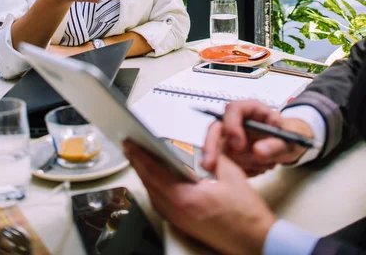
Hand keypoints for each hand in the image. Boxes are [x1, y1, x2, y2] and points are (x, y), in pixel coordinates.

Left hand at [124, 141, 275, 254]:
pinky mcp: (184, 225)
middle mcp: (177, 211)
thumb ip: (210, 155)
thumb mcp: (229, 173)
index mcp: (185, 198)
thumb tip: (197, 144)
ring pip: (153, 194)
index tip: (130, 143)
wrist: (256, 240)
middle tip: (129, 147)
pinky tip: (156, 180)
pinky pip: (161, 204)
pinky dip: (155, 188)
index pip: (154, 171)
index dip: (140, 155)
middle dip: (138, 163)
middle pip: (149, 183)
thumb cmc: (245, 213)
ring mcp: (179, 221)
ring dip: (145, 175)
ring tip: (140, 159)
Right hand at [202, 100, 313, 176]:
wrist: (289, 146)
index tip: (238, 145)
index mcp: (251, 110)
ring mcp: (230, 137)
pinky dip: (236, 171)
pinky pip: (223, 163)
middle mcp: (236, 121)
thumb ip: (275, 146)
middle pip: (215, 128)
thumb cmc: (289, 137)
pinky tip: (255, 170)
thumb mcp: (290, 142)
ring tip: (259, 167)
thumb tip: (258, 152)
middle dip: (211, 147)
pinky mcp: (228, 152)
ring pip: (217, 149)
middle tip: (211, 166)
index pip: (233, 110)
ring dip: (232, 164)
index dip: (231, 125)